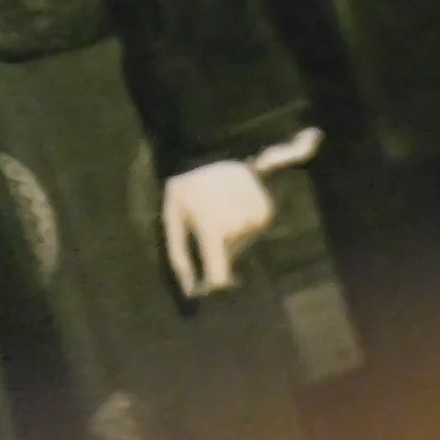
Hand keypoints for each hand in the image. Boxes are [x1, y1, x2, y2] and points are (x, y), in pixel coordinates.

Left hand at [162, 160, 275, 297]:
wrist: (215, 149)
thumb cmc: (188, 188)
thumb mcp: (172, 218)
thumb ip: (179, 257)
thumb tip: (191, 291)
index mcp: (213, 230)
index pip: (221, 278)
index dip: (212, 285)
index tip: (205, 282)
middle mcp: (239, 227)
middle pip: (229, 260)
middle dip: (217, 252)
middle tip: (205, 227)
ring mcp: (257, 219)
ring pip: (242, 246)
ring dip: (230, 239)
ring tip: (218, 212)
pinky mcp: (267, 212)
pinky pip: (253, 232)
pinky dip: (242, 227)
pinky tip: (231, 207)